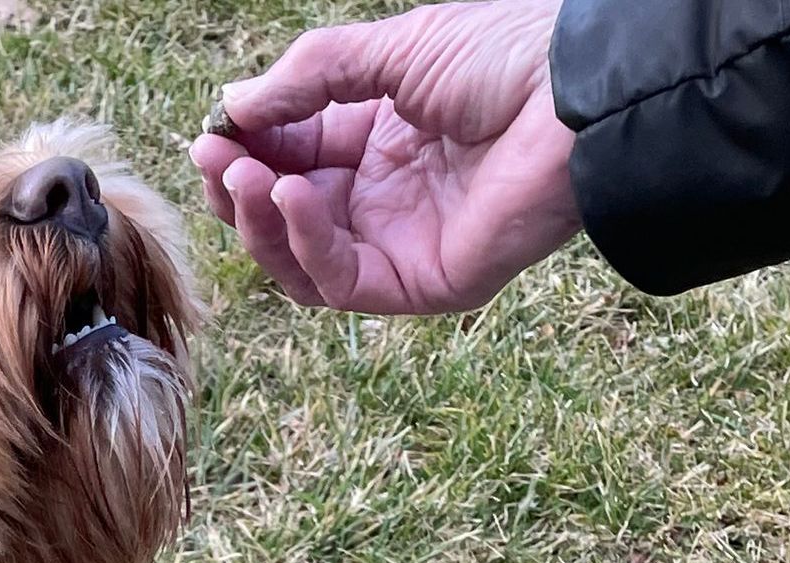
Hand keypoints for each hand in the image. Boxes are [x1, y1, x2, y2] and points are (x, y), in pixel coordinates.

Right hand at [190, 0, 579, 313]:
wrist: (579, 95)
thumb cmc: (506, 57)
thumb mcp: (390, 51)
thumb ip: (310, 78)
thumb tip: (232, 106)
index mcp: (376, 141)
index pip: (288, 159)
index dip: (244, 151)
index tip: (210, 133)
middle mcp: (380, 199)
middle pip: (281, 218)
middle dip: (238, 190)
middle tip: (213, 160)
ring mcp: (396, 246)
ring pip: (298, 259)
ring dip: (259, 221)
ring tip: (243, 178)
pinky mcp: (416, 284)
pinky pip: (338, 279)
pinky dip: (306, 241)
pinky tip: (291, 196)